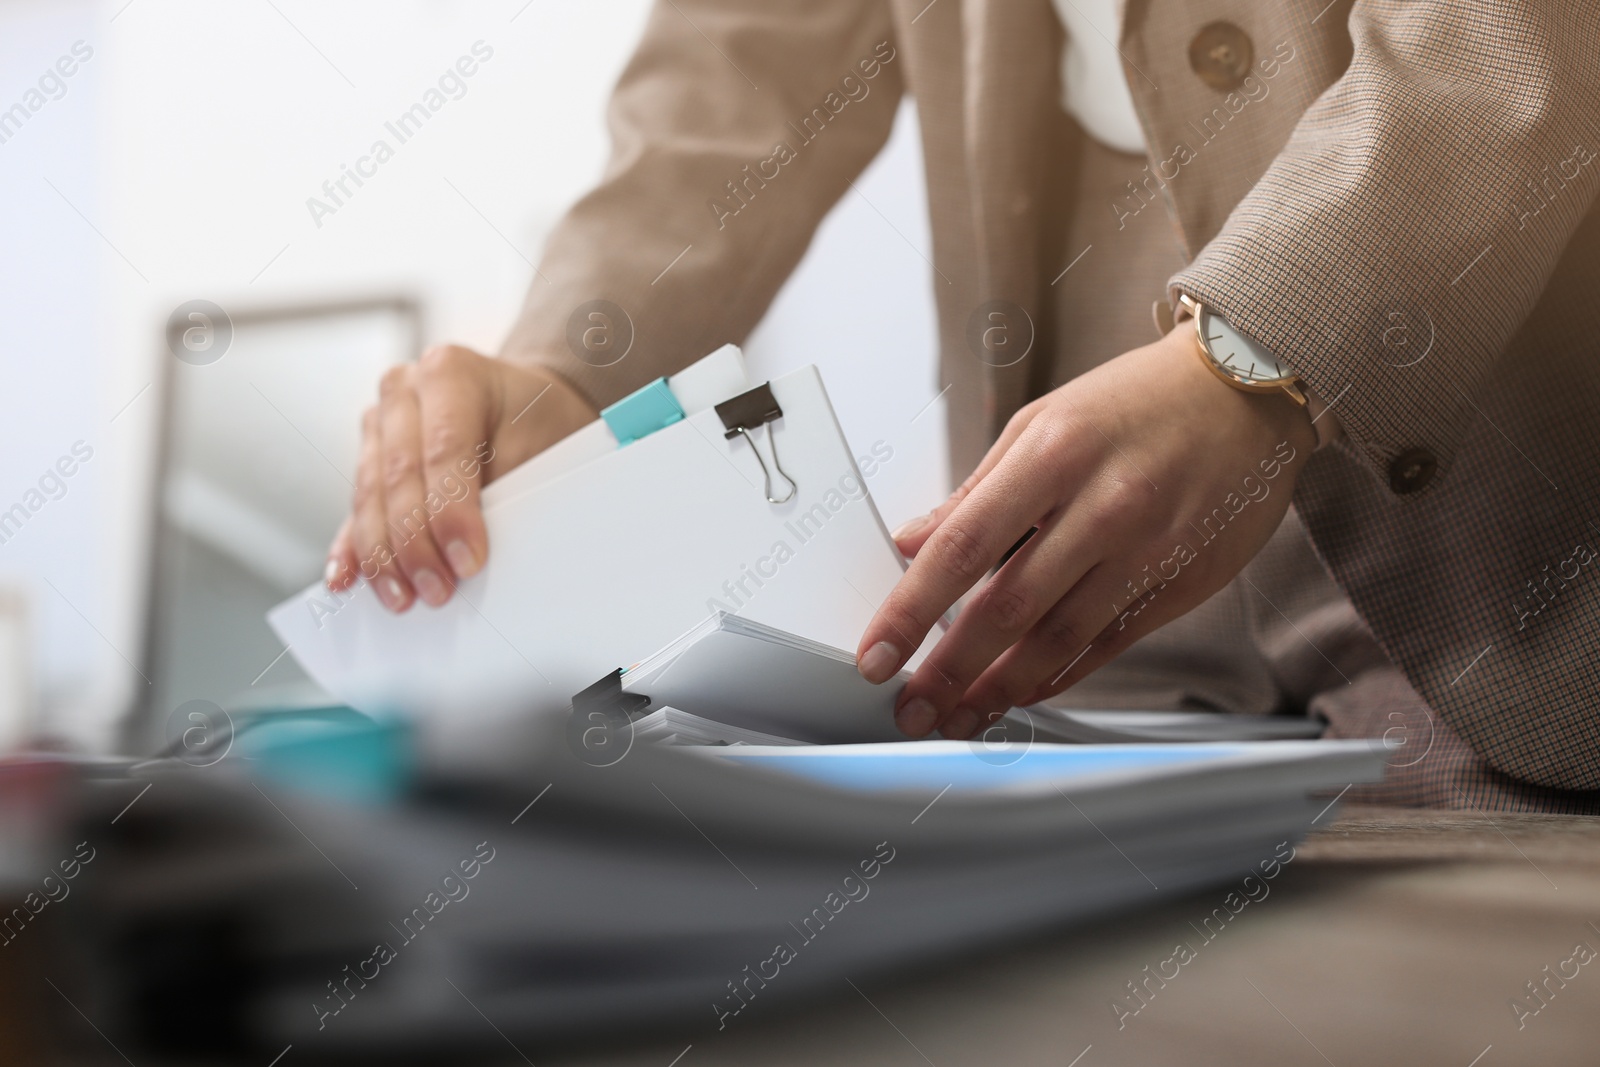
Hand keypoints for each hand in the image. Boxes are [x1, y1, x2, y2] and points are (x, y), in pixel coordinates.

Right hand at [325, 346, 597, 610]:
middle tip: (437, 591)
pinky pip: (355, 507)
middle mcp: (404, 390)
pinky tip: (346, 579)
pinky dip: (352, 548)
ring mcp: (380, 423)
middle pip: (398, 475)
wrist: (527, 404)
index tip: (468, 561)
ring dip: (384, 555)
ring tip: (403, 598)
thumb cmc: (538, 421)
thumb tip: (469, 553)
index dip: (451, 512)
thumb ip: (503, 487)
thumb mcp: (539, 443)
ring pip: (369, 496)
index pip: (443, 449)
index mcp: (449, 371)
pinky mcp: (369, 457)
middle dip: (415, 543)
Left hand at [855, 325, 1317, 738]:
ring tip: (960, 716)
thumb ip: (975, 491)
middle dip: (949, 671)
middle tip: (912, 707)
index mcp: (1054, 454)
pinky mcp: (1181, 583)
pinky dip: (1059, 676)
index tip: (877, 654)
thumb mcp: (1042, 422)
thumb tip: (911, 541)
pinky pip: (1108, 644)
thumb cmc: (1137, 401)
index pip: (963, 545)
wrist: (1248, 391)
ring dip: (1000, 689)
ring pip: (1059, 638)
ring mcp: (1149, 549)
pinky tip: (1021, 693)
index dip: (911, 609)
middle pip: (1008, 607)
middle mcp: (1104, 505)